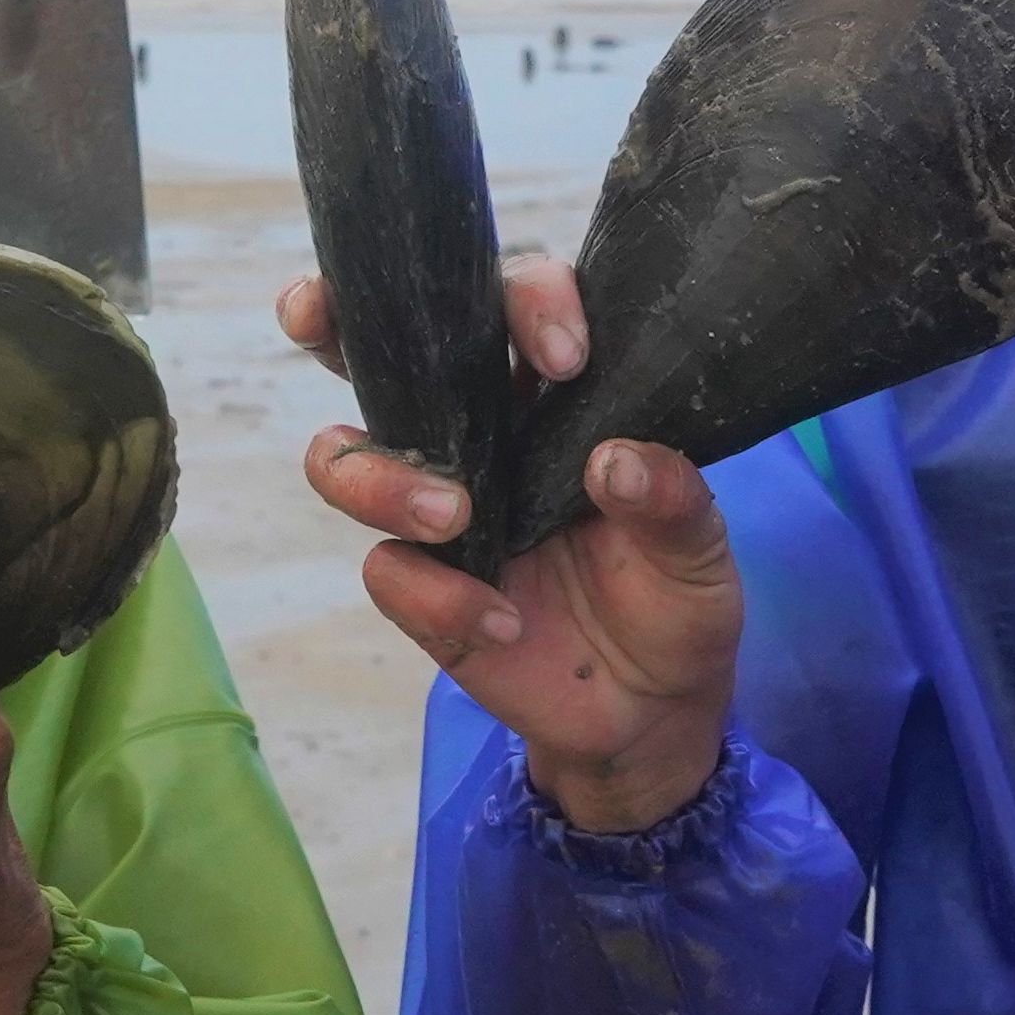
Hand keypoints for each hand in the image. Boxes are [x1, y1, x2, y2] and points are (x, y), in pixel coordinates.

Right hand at [281, 259, 744, 832]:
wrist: (650, 711)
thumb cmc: (676, 600)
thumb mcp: (702, 552)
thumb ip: (673, 502)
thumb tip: (614, 462)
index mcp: (551, 396)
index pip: (512, 306)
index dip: (524, 303)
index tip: (564, 357)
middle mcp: (477, 434)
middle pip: (380, 349)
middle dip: (331, 314)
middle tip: (313, 314)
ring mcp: (434, 508)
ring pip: (347, 455)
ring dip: (381, 477)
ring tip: (454, 519)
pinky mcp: (418, 586)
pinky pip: (387, 570)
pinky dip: (434, 597)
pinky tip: (500, 622)